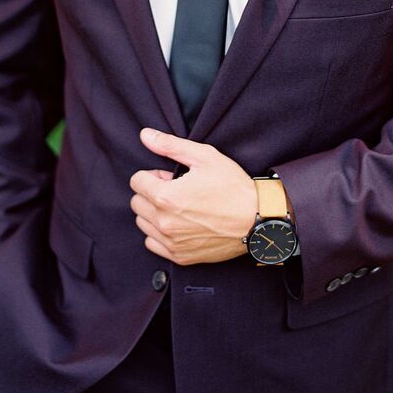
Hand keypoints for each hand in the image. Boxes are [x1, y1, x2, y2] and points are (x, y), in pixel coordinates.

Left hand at [129, 128, 257, 265]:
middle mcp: (164, 222)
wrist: (256, 219)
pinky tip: (178, 223)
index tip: (169, 176)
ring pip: (143, 223)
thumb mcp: (204, 157)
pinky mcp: (180, 256)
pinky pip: (152, 243)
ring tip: (178, 206)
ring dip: (153, 212)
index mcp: (166, 196)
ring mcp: (171, 242)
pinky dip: (159, 233)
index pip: (136, 181)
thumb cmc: (232, 186)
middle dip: (151, 192)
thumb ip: (170, 145)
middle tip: (175, 189)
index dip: (153, 174)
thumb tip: (145, 135)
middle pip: (136, 202)